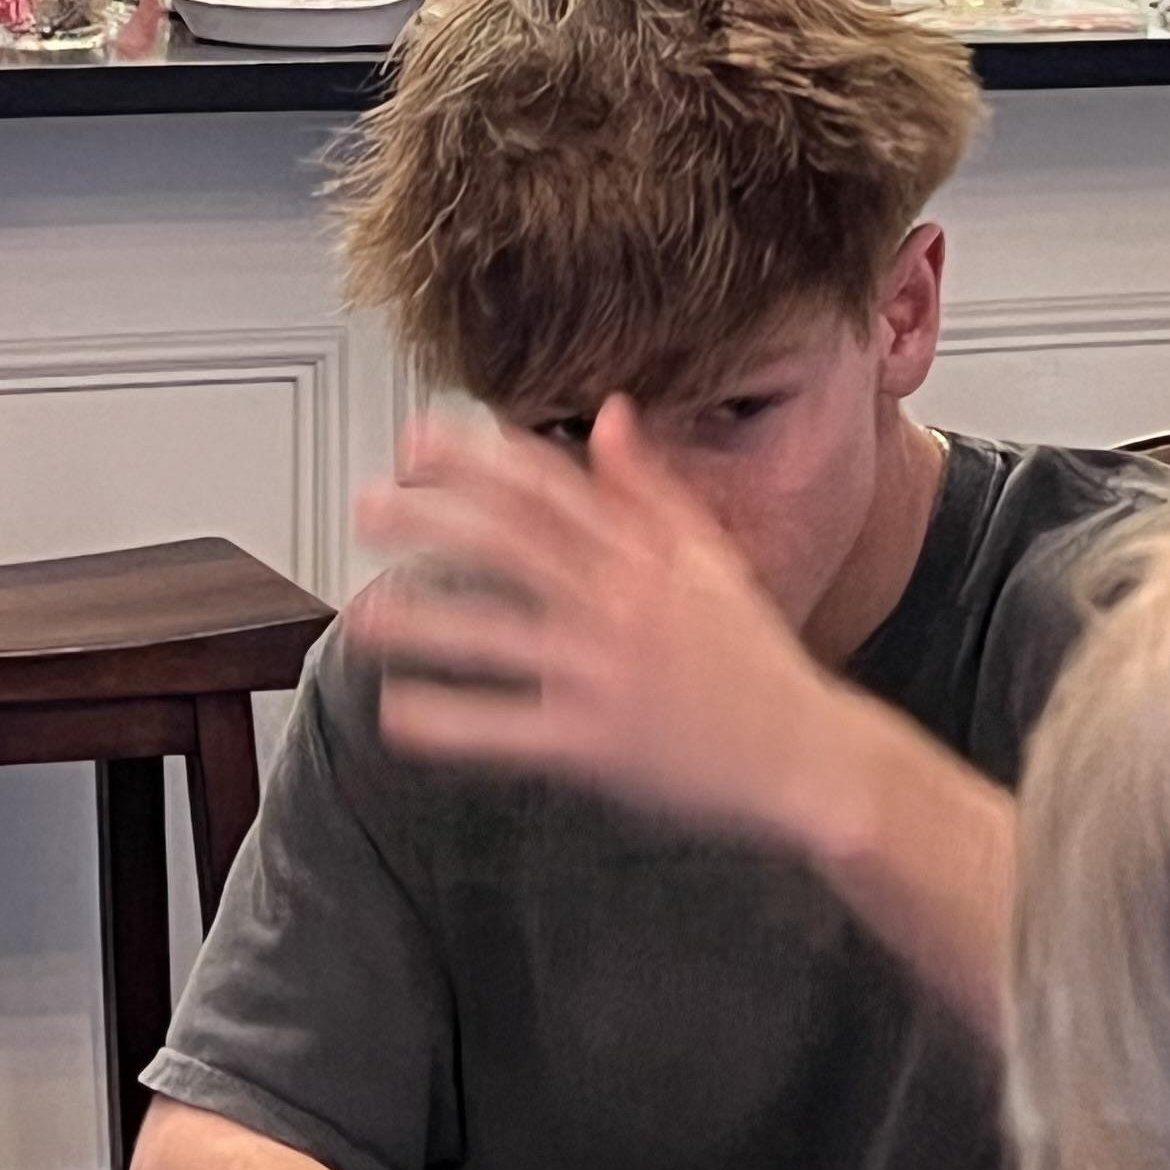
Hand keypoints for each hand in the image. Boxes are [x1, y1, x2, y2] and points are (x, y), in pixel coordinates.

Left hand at [347, 399, 872, 851]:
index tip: (417, 438)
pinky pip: (509, 730)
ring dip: (421, 624)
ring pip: (497, 636)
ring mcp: (604, 675)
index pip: (547, 490)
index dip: (477, 459)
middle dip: (430, 521)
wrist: (812, 756)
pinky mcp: (598, 745)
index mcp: (644, 556)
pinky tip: (397, 715)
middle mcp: (618, 605)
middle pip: (509, 546)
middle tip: (365, 508)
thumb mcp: (712, 559)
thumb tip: (612, 413)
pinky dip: (452, 721)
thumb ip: (653, 487)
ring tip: (358, 616)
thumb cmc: (758, 661)